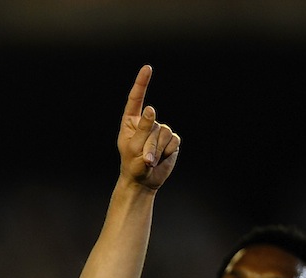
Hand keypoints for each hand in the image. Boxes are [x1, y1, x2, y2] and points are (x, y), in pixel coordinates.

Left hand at [117, 65, 179, 190]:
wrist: (144, 181)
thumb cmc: (132, 165)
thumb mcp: (133, 147)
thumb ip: (142, 128)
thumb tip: (151, 108)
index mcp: (132, 121)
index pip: (136, 99)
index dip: (142, 83)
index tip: (147, 68)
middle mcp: (147, 122)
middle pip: (153, 124)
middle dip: (149, 144)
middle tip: (143, 159)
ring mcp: (160, 131)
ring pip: (164, 133)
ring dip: (157, 150)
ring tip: (150, 161)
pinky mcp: (171, 140)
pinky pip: (173, 141)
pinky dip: (167, 152)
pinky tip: (161, 159)